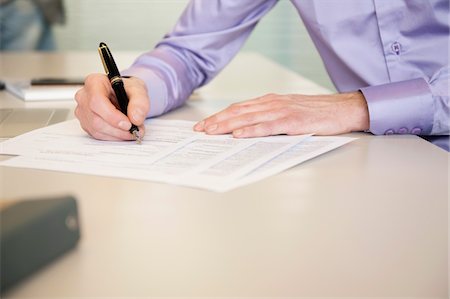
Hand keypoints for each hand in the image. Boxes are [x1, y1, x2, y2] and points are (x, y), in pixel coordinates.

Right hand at [75, 74, 148, 140]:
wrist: (124, 94)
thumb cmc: (127, 89)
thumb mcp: (138, 89)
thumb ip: (140, 102)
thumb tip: (136, 118)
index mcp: (94, 83)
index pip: (97, 101)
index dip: (112, 116)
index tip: (128, 124)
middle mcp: (84, 97)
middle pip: (96, 119)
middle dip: (118, 129)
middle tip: (135, 130)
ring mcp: (83, 111)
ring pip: (97, 129)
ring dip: (118, 134)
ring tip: (132, 130)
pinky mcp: (86, 123)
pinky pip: (98, 135)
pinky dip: (114, 136)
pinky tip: (123, 132)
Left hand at [194, 92, 368, 136]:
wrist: (342, 109)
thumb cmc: (315, 112)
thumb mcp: (288, 111)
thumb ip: (269, 117)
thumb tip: (248, 129)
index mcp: (270, 101)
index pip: (239, 108)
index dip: (220, 116)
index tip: (205, 124)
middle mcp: (272, 103)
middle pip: (238, 111)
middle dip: (216, 121)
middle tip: (200, 130)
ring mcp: (281, 111)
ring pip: (247, 117)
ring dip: (227, 125)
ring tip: (211, 132)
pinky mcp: (291, 121)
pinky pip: (267, 126)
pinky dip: (251, 130)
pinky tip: (238, 135)